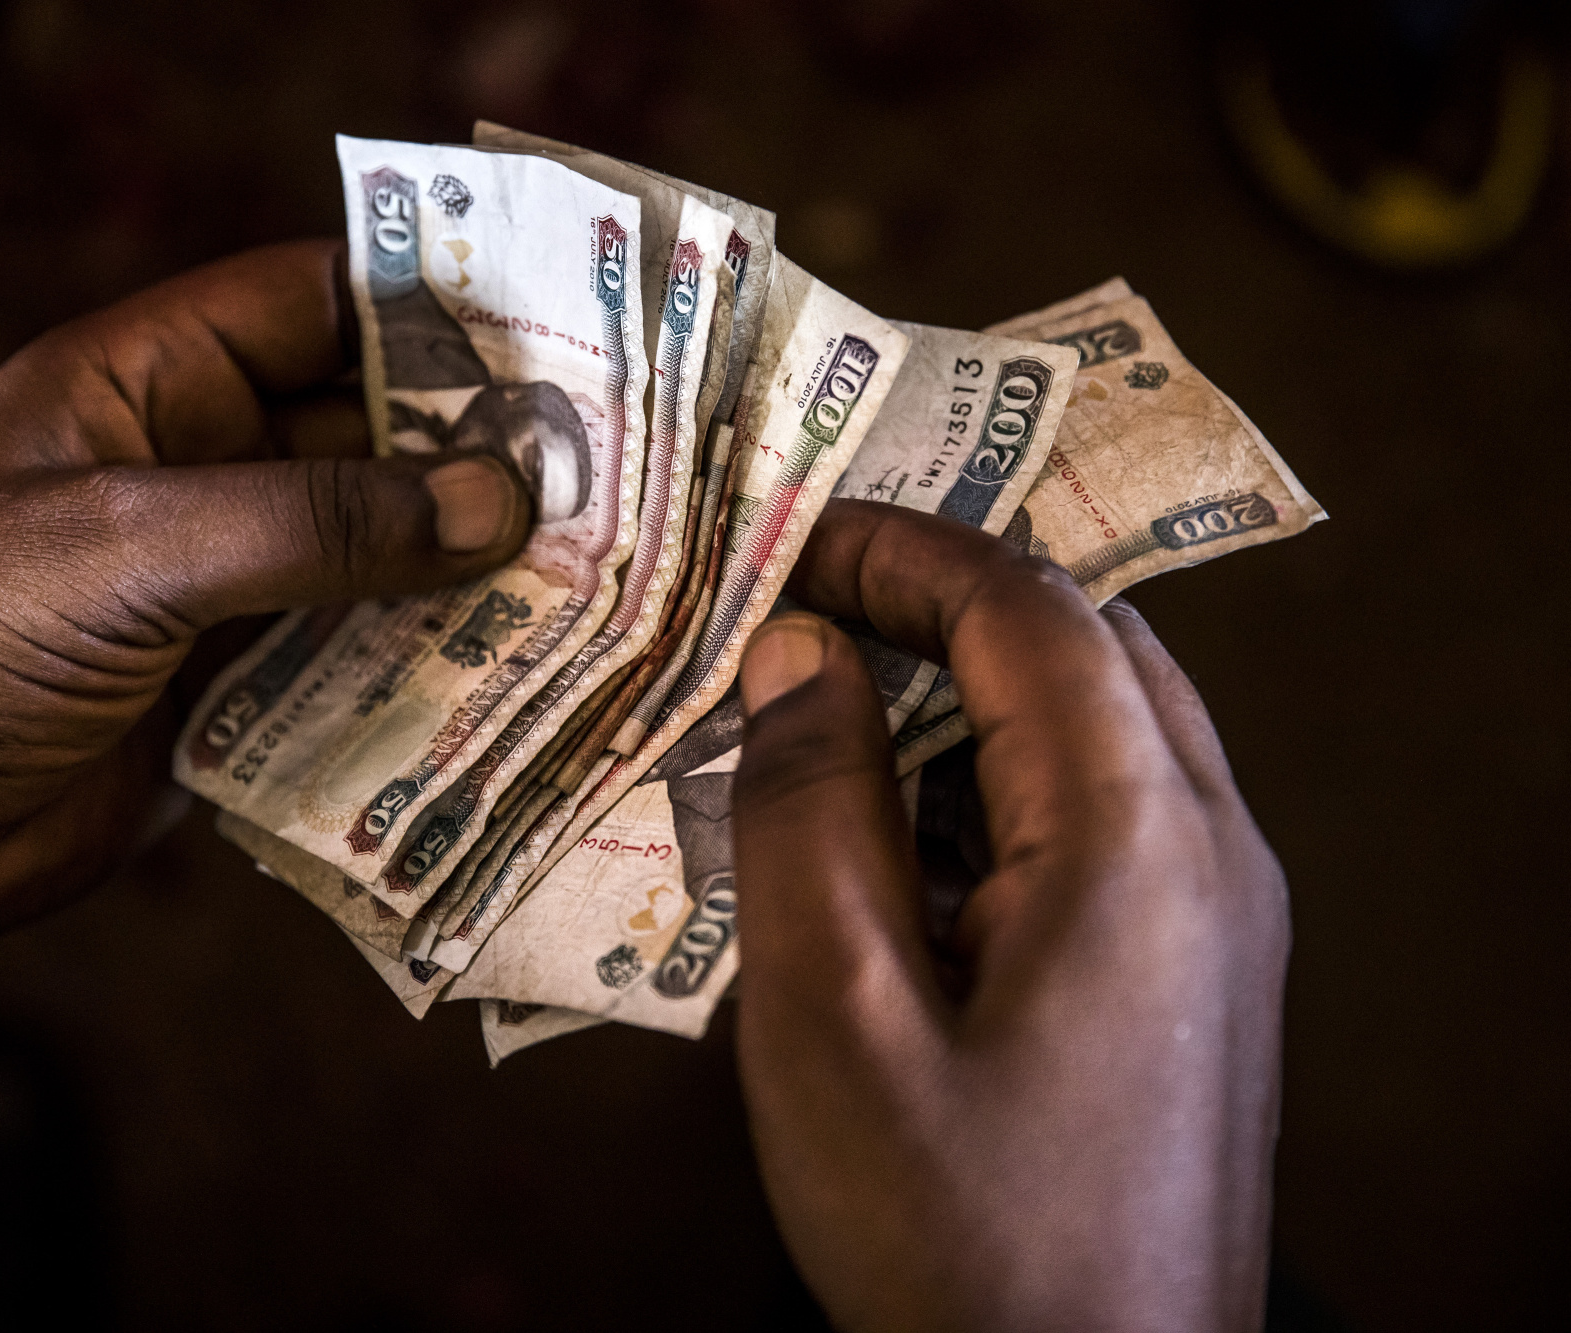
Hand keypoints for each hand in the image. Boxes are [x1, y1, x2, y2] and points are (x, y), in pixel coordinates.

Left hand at [0, 240, 529, 1303]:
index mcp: (140, 385)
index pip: (310, 303)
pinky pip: (346, 663)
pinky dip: (423, 672)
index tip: (562, 330)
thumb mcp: (129, 549)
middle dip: (477, 458)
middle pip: (361, 437)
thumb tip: (498, 503)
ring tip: (599, 582)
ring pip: (369, 558)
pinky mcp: (223, 695)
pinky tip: (517, 682)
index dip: (428, 306)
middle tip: (616, 478)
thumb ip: (316, 522)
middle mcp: (189, 472)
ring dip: (465, 574)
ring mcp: (211, 588)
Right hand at [731, 500, 1287, 1330]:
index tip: (785, 541)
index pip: (1028, 609)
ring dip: (974, 700)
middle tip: (807, 612)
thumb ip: (807, 809)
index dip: (901, 550)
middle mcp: (1215, 849)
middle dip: (945, 604)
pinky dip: (1005, 790)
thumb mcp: (832, 1017)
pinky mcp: (1203, 980)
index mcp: (1136, 835)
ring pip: (1106, 730)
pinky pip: (1112, 822)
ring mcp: (1227, 918)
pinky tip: (900, 858)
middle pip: (1091, 646)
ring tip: (833, 731)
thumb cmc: (956, 1232)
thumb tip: (799, 652)